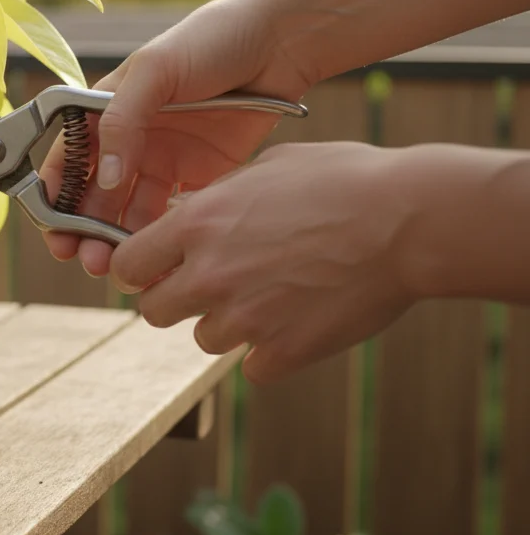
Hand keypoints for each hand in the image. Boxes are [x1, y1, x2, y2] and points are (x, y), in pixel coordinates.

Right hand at [39, 0, 316, 275]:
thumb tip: (102, 176)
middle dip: (86, 231)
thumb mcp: (156, 70)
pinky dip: (162, 236)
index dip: (56, 198)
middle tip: (89, 260)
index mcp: (106, 111)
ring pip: (130, 212)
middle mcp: (130, 140)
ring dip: (120, 240)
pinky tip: (160, 255)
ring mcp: (163, 159)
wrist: (279, 41)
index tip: (56, 231)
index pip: (69, 161)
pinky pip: (172, 214)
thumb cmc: (211, 39)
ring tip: (122, 266)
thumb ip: (122, 120)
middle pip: (96, 196)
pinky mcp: (199, 175)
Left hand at [107, 141, 419, 383]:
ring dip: (228, 323)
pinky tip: (298, 321)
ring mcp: (245, 318)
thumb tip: (185, 212)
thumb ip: (215, 198)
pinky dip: (270, 351)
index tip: (155, 268)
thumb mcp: (265, 168)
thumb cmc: (343, 180)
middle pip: (152, 311)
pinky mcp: (283, 352)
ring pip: (205, 338)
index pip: (126, 264)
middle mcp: (208, 274)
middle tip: (209, 287)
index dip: (138, 268)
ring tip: (272, 294)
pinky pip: (253, 366)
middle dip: (173, 300)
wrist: (409, 220)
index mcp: (195, 224)